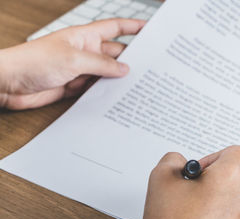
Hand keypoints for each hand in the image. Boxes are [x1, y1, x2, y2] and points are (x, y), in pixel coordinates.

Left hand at [0, 18, 145, 109]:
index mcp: (85, 37)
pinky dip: (107, 93)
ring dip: (120, 79)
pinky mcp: (75, 86)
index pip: (114, 28)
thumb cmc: (35, 61)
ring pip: (107, 73)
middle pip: (115, 53)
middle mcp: (85, 52)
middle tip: (151, 67)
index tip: (149, 29)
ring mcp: (81, 70)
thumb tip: (124, 69)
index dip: (132, 27)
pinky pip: (96, 89)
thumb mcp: (74, 60)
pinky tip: (118, 97)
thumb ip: (102, 65)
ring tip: (139, 85)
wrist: (10, 83)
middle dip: (131, 59)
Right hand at [123, 146, 239, 218]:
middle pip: (237, 177)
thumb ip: (174, 159)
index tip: (202, 171)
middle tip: (195, 193)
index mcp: (228, 177)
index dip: (215, 157)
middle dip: (217, 180)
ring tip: (197, 214)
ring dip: (222, 201)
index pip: (236, 152)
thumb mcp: (161, 178)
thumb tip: (181, 162)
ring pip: (239, 200)